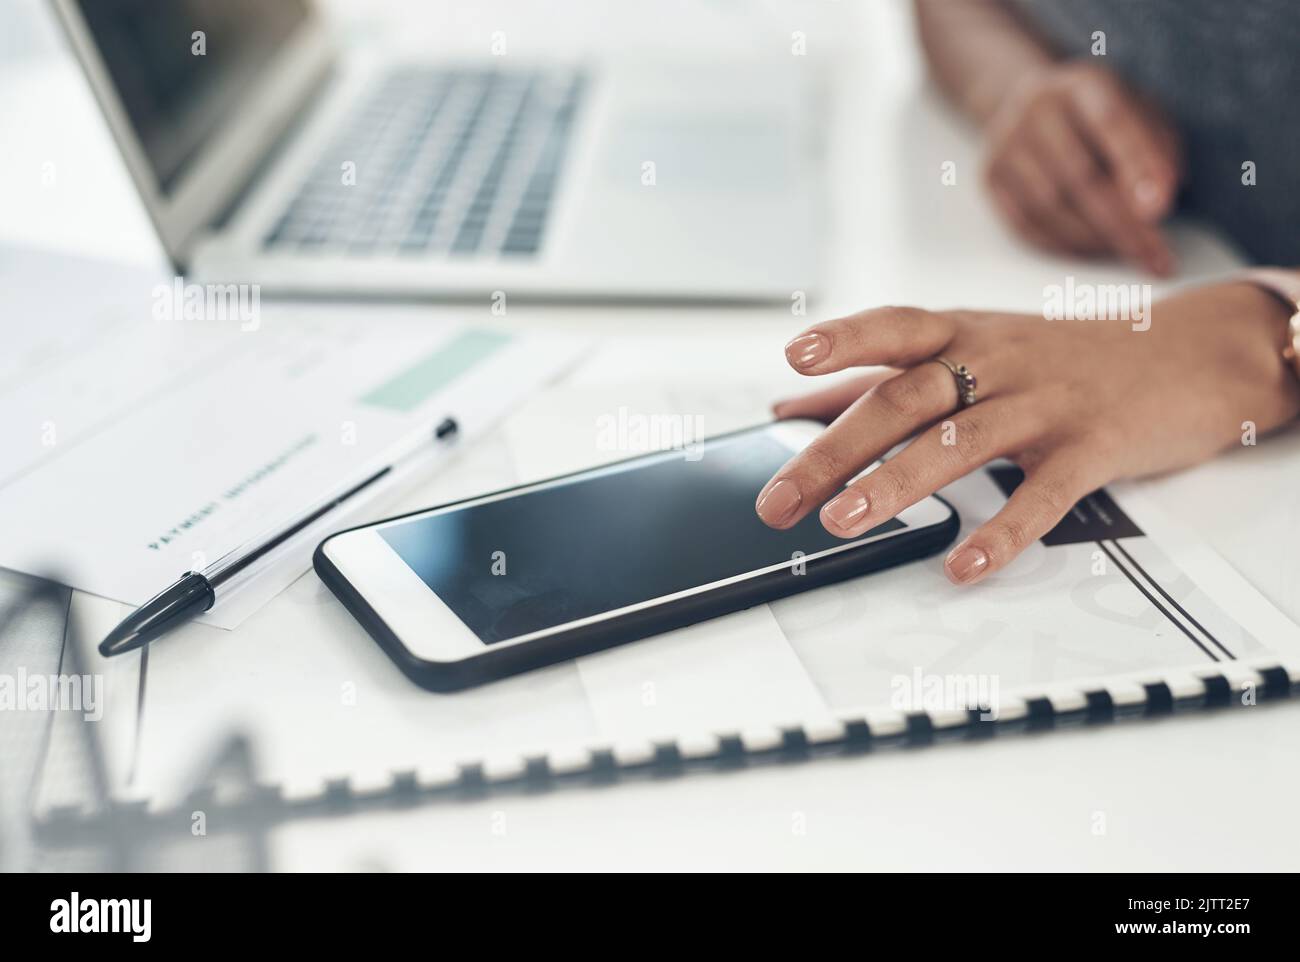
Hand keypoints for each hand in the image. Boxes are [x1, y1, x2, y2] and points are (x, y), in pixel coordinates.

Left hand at [756, 283, 1299, 584]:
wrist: (1187, 355)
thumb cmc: (1059, 356)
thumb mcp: (971, 346)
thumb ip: (878, 375)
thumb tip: (786, 403)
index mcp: (964, 333)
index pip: (896, 328)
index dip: (846, 339)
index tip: (794, 357)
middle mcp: (998, 362)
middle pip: (906, 399)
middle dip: (835, 449)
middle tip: (781, 500)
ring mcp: (1046, 404)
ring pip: (960, 441)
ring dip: (896, 484)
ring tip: (842, 524)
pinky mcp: (1091, 448)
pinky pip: (1041, 494)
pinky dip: (1000, 532)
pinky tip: (960, 566)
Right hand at [983, 61, 1182, 275]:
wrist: (1029, 104)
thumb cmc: (1099, 116)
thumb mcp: (1141, 114)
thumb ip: (1157, 151)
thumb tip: (1156, 205)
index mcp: (1082, 84)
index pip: (1112, 123)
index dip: (1137, 166)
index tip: (1160, 211)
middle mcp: (1036, 109)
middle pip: (1079, 176)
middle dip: (1122, 224)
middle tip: (1155, 258)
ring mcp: (1006, 143)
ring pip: (1050, 206)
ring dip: (1095, 239)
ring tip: (1129, 253)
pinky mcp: (989, 175)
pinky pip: (1025, 222)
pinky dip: (1063, 244)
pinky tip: (1093, 249)